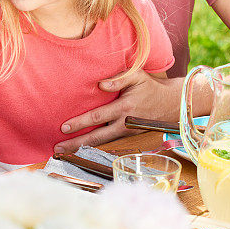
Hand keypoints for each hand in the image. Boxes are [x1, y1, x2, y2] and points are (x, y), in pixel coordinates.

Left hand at [54, 71, 179, 153]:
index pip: (97, 117)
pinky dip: (94, 147)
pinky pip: (109, 142)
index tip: (64, 127)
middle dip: (76, 143)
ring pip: (102, 143)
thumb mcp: (137, 76)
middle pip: (97, 137)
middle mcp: (125, 124)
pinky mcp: (129, 136)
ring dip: (83, 148)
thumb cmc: (150, 86)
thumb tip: (100, 84)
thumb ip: (118, 78)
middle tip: (57, 148)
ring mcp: (127, 132)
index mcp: (124, 109)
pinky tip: (81, 148)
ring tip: (63, 152)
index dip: (80, 123)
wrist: (171, 103)